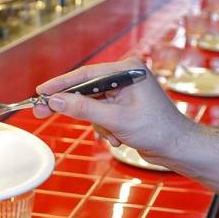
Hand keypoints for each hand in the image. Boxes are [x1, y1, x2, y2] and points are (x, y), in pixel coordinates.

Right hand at [33, 58, 194, 163]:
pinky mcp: (124, 105)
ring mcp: (124, 91)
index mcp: (127, 70)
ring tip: (115, 136)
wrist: (177, 147)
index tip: (41, 92)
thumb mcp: (116, 119)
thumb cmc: (156, 130)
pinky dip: (106, 128)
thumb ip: (83, 108)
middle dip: (73, 107)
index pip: (85, 75)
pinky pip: (101, 115)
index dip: (60, 84)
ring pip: (91, 106)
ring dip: (99, 125)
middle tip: (42, 111)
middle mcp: (125, 76)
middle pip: (85, 89)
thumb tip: (56, 100)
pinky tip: (120, 138)